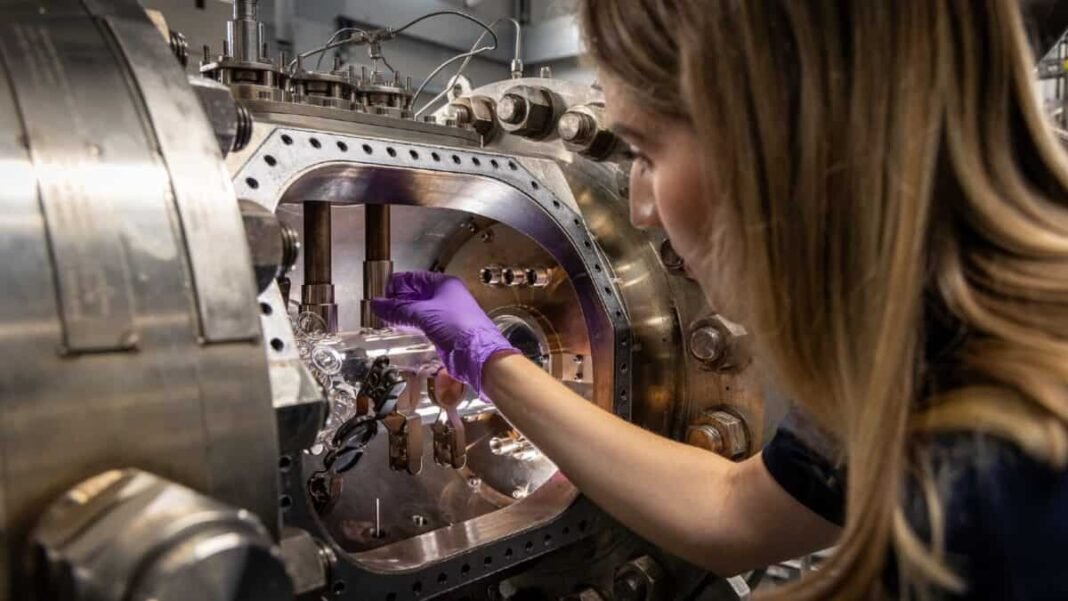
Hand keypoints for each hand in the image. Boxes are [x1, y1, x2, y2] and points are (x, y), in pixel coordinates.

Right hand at [370, 271, 517, 395]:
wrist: (477, 354)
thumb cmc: (458, 327)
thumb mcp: (423, 314)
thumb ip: (398, 309)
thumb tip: (377, 304)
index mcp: (445, 284)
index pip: (414, 278)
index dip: (396, 284)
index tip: (381, 294)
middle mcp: (446, 296)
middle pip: (416, 294)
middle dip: (398, 300)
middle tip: (381, 308)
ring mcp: (446, 314)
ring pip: (419, 310)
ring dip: (403, 314)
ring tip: (386, 319)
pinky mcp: (445, 331)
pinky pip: (424, 324)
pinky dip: (411, 325)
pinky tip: (401, 329)